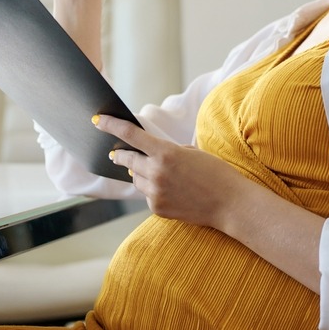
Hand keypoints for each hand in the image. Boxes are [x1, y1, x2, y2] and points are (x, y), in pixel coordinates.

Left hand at [92, 113, 249, 229]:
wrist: (230, 204)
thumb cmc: (215, 173)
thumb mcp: (191, 152)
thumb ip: (166, 151)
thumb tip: (145, 156)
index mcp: (166, 153)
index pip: (130, 135)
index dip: (111, 126)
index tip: (97, 121)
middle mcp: (156, 172)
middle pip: (127, 160)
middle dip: (120, 155)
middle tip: (114, 153)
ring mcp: (155, 192)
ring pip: (137, 179)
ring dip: (141, 174)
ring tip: (162, 175)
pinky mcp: (157, 208)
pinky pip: (147, 195)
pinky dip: (153, 191)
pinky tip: (172, 191)